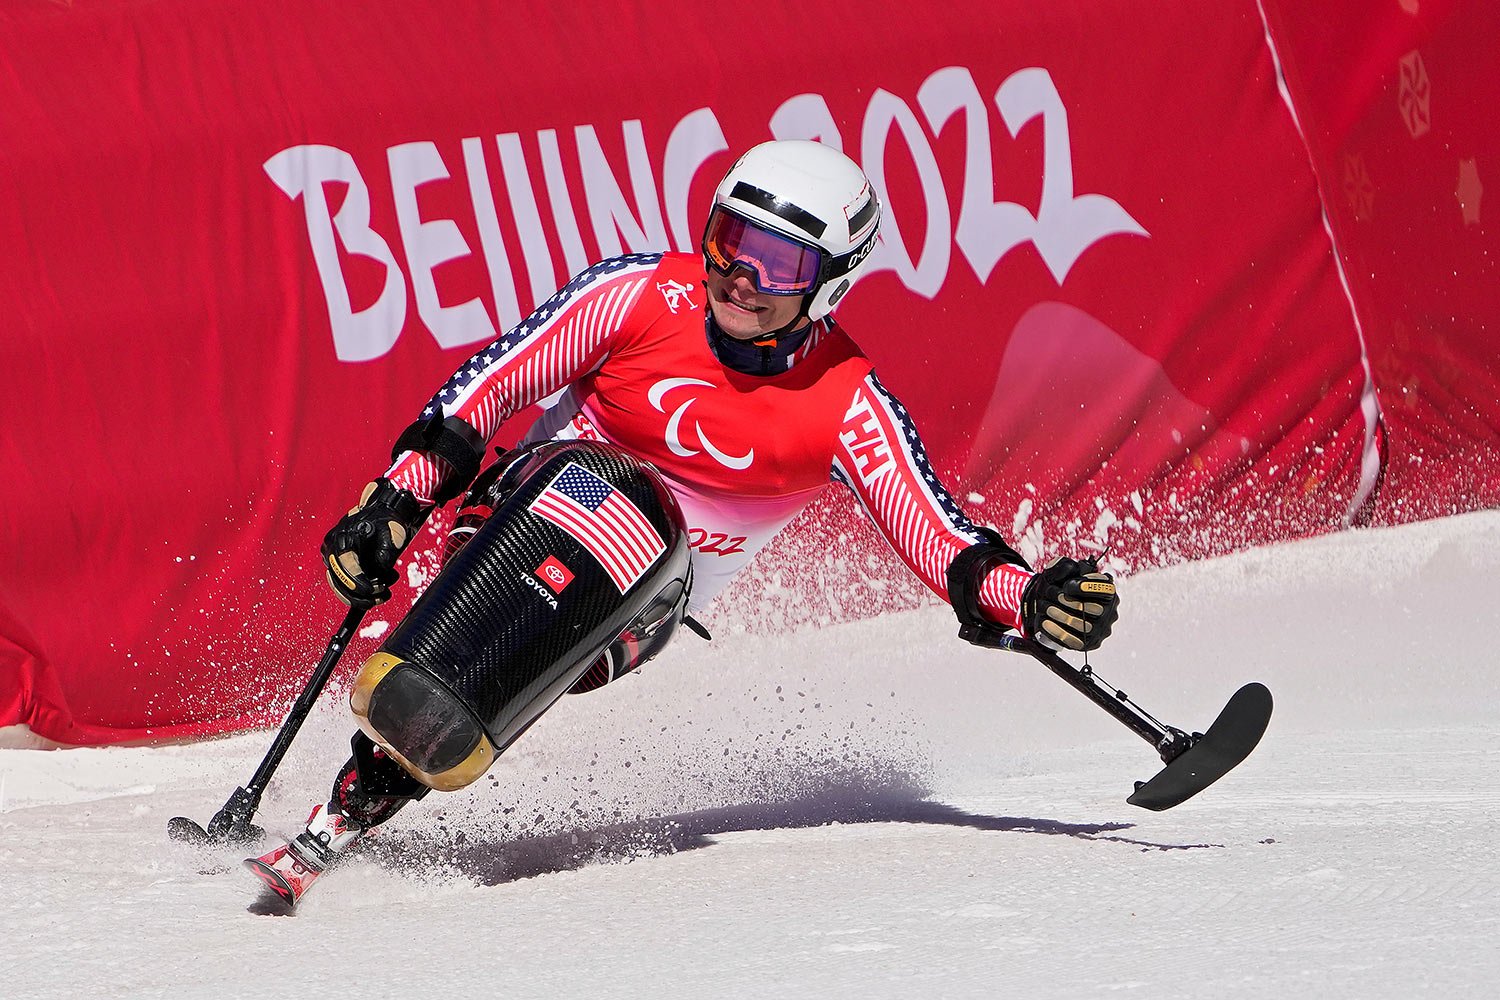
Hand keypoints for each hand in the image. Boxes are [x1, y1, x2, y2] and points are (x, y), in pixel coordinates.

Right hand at [321, 480, 424, 606]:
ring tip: (383, 594)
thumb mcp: (391, 534)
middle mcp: (333, 547)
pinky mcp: (337, 563)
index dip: (358, 582)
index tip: (372, 590)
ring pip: (339, 586)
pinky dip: (357, 592)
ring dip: (360, 597)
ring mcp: (332, 556)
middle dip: (360, 594)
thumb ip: (385, 554)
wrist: (381, 512)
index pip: (345, 565)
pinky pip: (342, 583)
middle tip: (381, 594)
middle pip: (338, 580)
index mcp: (344, 537)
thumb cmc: (386, 521)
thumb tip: (380, 572)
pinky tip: (376, 594)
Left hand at [1021, 557, 1118, 651]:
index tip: (1067, 585)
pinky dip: (1058, 631)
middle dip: (1068, 601)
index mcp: (1108, 592)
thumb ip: (1064, 567)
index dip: (1087, 588)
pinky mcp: (1089, 644)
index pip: (1106, 589)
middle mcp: (1110, 612)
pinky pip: (1075, 642)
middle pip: (1094, 609)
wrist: (1050, 605)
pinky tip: (1045, 622)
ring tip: (1046, 607)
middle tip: (1050, 595)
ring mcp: (1101, 630)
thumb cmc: (1058, 587)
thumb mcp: (1060, 572)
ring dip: (1060, 615)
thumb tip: (1070, 570)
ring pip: (1084, 626)